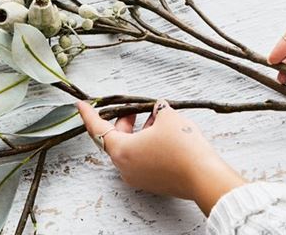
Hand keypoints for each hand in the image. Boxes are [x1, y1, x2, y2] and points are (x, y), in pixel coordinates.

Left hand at [77, 99, 244, 214]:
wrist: (204, 176)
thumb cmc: (182, 147)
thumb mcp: (167, 116)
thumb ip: (156, 109)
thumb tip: (157, 110)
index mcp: (122, 151)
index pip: (98, 129)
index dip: (89, 114)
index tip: (81, 104)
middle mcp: (126, 167)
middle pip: (115, 138)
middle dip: (123, 119)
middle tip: (134, 106)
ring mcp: (138, 177)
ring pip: (130, 148)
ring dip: (137, 131)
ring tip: (154, 116)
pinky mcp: (152, 181)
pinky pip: (141, 158)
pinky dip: (146, 143)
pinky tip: (162, 131)